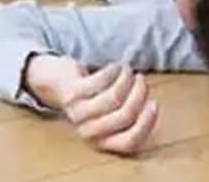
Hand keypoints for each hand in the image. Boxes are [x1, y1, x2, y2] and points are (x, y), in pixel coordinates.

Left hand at [24, 57, 159, 155]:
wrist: (54, 83)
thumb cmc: (90, 98)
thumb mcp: (109, 113)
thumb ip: (130, 115)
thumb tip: (151, 107)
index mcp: (101, 142)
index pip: (130, 142)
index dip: (147, 123)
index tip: (154, 103)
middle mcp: (88, 132)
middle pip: (125, 115)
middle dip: (139, 94)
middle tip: (141, 80)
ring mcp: (78, 114)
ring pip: (114, 97)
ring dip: (127, 79)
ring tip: (128, 70)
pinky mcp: (71, 94)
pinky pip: (101, 81)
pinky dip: (113, 70)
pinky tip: (114, 66)